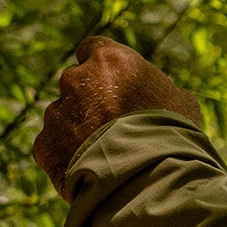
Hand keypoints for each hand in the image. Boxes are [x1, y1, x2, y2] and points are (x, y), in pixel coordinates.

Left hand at [33, 36, 202, 198]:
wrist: (150, 178)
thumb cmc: (174, 135)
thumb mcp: (181, 102)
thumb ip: (157, 89)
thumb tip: (157, 94)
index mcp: (110, 59)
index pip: (93, 48)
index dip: (103, 67)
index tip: (112, 81)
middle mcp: (75, 78)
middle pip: (76, 82)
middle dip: (90, 99)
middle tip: (114, 123)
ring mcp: (56, 112)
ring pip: (64, 115)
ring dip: (78, 128)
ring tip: (106, 153)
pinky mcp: (44, 143)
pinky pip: (53, 144)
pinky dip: (68, 154)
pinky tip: (92, 169)